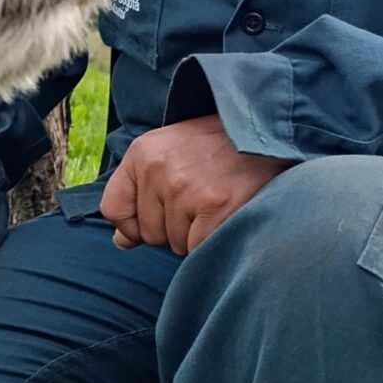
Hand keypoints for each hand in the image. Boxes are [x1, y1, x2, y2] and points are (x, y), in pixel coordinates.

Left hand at [98, 117, 296, 254]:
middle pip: (147, 233)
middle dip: (172, 228)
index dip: (133, 224)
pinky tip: (227, 214)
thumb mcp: (171, 154)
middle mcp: (157, 168)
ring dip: (195, 234)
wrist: (269, 133)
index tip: (160, 214)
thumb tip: (121, 241)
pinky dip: (212, 241)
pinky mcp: (214, 206)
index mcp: (142, 152)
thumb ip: (139, 194)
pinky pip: (197, 249)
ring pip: (174, 244)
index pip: (113, 209)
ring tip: (216, 201)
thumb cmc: (219, 148)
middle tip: (201, 197)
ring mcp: (184, 187)